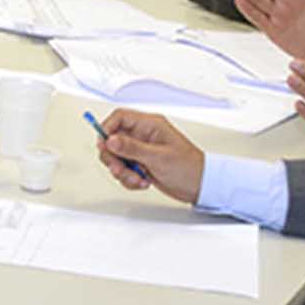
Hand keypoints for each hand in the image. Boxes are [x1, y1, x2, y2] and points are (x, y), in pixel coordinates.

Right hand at [91, 108, 205, 203]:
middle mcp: (143, 136)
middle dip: (113, 158)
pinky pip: (124, 170)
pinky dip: (129, 179)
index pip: (120, 118)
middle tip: (120, 169)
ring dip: (122, 172)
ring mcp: (141, 151)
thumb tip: (110, 139)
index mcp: (150, 125)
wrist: (200, 185)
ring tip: (137, 178)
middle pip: (113, 140)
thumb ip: (132, 148)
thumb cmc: (189, 167)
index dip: (107, 128)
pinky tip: (143, 181)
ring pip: (116, 158)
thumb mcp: (158, 157)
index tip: (104, 145)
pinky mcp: (141, 165)